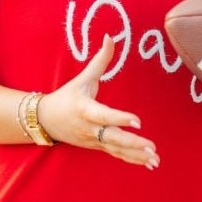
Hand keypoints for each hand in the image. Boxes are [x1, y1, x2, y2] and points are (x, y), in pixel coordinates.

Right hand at [38, 34, 160, 169]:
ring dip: (136, 155)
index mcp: (85, 109)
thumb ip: (100, 60)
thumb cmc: (67, 96)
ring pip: (116, 149)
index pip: (104, 115)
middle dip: (132, 144)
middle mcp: (89, 128)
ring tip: (155, 159)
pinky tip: (149, 164)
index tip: (138, 121)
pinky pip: (116, 154)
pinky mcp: (97, 147)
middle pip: (112, 137)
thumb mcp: (82, 78)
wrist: (46, 120)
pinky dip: (132, 160)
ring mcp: (93, 140)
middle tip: (152, 147)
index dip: (120, 118)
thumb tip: (110, 37)